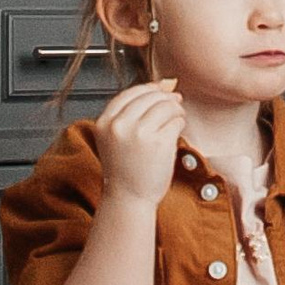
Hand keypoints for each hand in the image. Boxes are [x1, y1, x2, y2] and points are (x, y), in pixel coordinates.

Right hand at [93, 77, 185, 206]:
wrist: (128, 198)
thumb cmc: (125, 170)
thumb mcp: (114, 138)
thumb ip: (128, 114)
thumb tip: (160, 86)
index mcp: (105, 122)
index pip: (129, 93)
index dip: (148, 89)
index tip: (160, 89)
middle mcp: (119, 125)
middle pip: (149, 96)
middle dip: (165, 98)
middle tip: (175, 103)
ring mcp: (139, 133)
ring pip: (165, 106)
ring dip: (176, 109)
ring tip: (177, 117)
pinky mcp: (159, 142)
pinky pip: (176, 121)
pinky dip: (180, 122)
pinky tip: (178, 129)